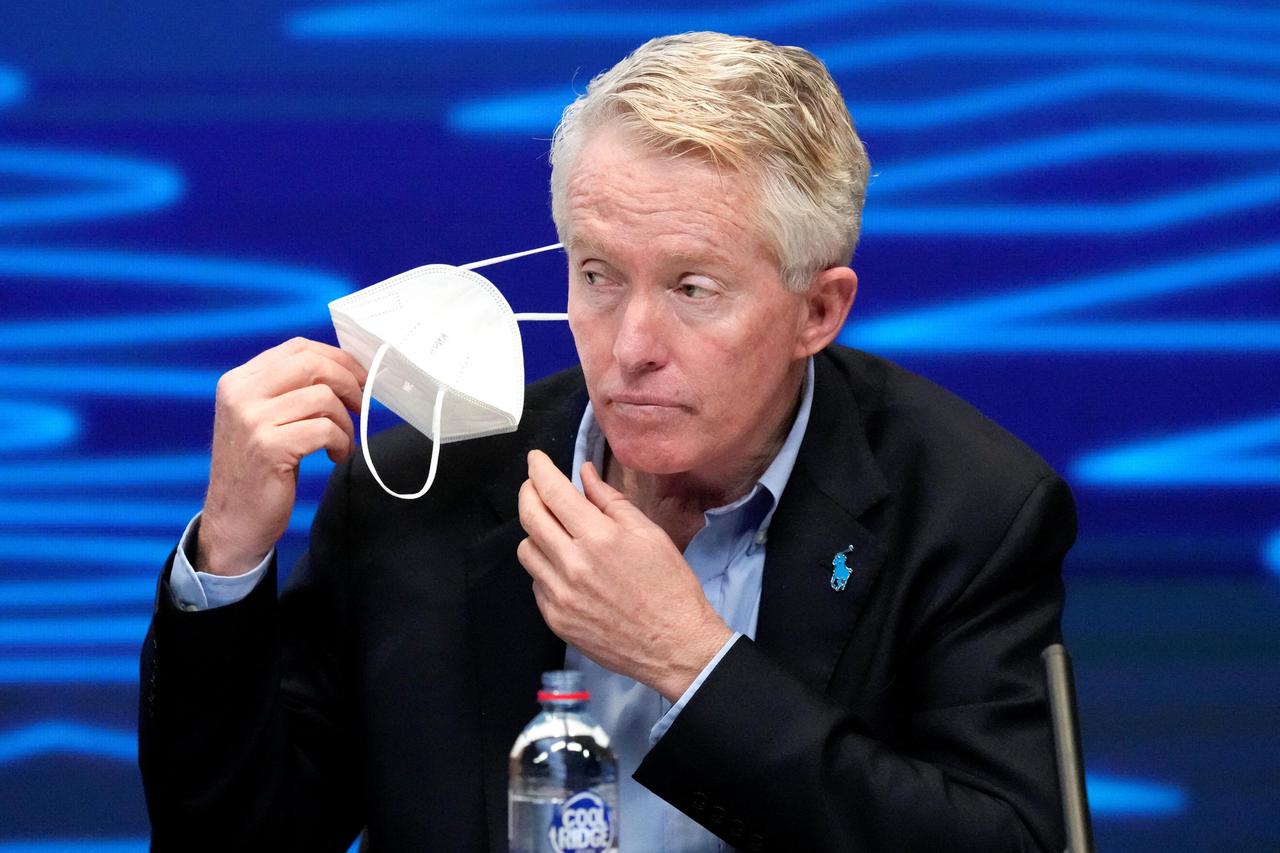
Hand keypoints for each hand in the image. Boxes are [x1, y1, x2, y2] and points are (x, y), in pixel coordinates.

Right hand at [198, 337, 366, 575]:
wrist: (233, 520)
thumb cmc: (256, 469)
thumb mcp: (261, 419)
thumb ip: (287, 390)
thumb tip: (342, 370)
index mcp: (239, 381)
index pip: (297, 348)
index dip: (336, 358)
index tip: (358, 376)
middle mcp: (241, 394)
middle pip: (313, 365)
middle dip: (348, 383)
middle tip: (361, 406)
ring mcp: (252, 420)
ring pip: (324, 398)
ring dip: (345, 423)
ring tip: (341, 442)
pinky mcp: (270, 447)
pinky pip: (325, 430)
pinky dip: (341, 443)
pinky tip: (335, 456)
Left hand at [517, 450, 732, 700]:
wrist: (674, 646)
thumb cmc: (670, 586)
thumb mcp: (648, 534)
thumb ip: (611, 501)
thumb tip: (584, 474)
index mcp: (599, 538)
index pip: (553, 493)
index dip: (539, 470)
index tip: (535, 460)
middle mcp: (572, 565)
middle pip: (529, 518)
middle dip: (527, 493)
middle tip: (534, 486)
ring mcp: (560, 595)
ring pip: (526, 550)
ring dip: (536, 532)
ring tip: (556, 531)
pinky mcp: (556, 619)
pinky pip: (536, 582)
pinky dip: (545, 567)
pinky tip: (566, 567)